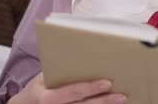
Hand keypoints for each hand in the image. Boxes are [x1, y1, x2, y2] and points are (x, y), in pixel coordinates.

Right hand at [8, 72, 126, 103]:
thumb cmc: (35, 90)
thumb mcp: (41, 79)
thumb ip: (59, 72)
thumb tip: (81, 58)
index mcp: (48, 98)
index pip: (73, 92)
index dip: (91, 88)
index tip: (107, 82)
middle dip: (104, 101)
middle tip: (121, 95)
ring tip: (120, 101)